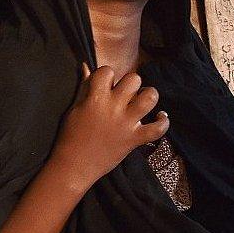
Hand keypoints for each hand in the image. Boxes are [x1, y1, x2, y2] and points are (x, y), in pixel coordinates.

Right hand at [49, 63, 168, 190]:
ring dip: (150, 95)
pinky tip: (161, 116)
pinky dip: (163, 122)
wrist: (74, 165)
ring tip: (144, 99)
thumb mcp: (74, 108)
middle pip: (134, 79)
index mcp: (96, 98)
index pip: (107, 71)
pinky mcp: (134, 139)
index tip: (106, 84)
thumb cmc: (71, 136)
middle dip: (131, 83)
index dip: (108, 75)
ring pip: (149, 98)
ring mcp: (126, 123)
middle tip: (126, 93)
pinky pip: (157, 129)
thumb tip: (86, 66)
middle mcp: (114, 107)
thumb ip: (84, 87)